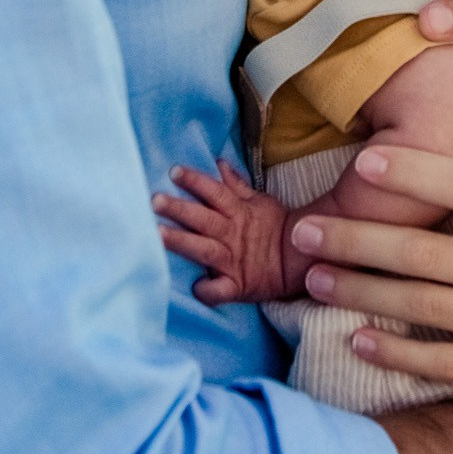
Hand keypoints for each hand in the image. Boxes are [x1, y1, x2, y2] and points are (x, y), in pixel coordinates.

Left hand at [153, 161, 294, 304]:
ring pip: (204, 250)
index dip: (196, 181)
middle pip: (203, 219)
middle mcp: (232, 234)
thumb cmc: (274, 227)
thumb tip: (218, 162)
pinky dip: (209, 291)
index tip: (173, 172)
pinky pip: (221, 290)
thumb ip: (235, 184)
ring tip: (157, 235)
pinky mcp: (237, 286)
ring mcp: (233, 260)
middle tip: (154, 200)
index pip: (215, 192)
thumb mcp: (258, 201)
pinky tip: (194, 289)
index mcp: (238, 212)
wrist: (298, 261)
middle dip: (179, 209)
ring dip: (182, 242)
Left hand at [288, 110, 452, 419]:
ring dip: (361, 293)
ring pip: (421, 307)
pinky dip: (397, 353)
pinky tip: (355, 339)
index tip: (364, 161)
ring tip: (313, 278)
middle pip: (423, 254)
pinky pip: (442, 362)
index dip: (414, 172)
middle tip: (303, 231)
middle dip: (356, 241)